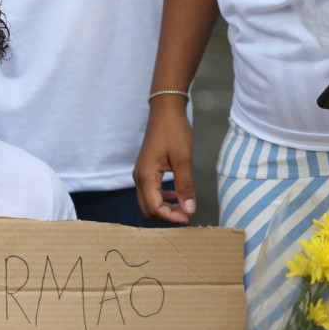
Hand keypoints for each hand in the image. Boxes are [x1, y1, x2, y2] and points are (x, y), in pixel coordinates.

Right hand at [133, 98, 194, 222]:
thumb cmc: (174, 131)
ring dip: (164, 209)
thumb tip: (189, 210)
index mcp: (146, 176)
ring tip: (184, 207)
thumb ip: (185, 187)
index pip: (154, 208)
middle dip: (166, 217)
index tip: (188, 218)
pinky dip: (162, 200)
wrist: (165, 111)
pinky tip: (177, 196)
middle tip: (187, 215)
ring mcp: (141, 174)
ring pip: (148, 203)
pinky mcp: (145, 171)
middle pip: (147, 210)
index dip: (170, 218)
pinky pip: (150, 193)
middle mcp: (139, 178)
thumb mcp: (183, 160)